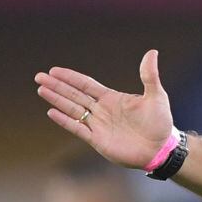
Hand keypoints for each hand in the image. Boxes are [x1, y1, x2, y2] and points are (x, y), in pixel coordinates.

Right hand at [34, 50, 173, 169]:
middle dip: (57, 86)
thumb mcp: (156, 96)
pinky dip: (65, 121)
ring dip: (57, 100)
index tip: (54, 70)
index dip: (70, 77)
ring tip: (41, 90)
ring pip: (73, 110)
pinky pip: (78, 129)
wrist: (162, 149)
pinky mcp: (98, 141)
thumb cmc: (160, 123)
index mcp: (112, 98)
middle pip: (74, 95)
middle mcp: (102, 111)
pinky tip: (52, 112)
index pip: (86, 84)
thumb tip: (152, 52)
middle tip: (39, 77)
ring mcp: (99, 126)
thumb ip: (149, 75)